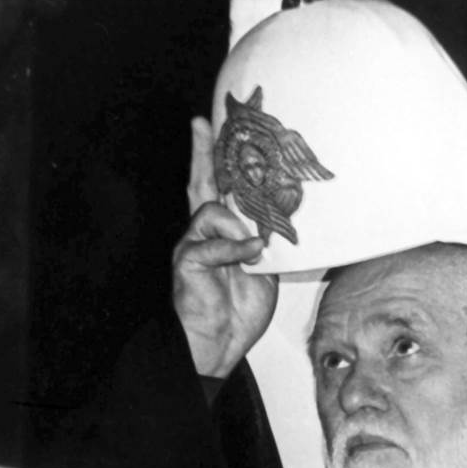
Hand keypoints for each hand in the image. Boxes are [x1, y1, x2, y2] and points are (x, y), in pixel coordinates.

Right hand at [173, 119, 276, 377]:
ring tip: (256, 248)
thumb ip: (270, 241)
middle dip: (201, 152)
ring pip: (211, 208)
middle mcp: (204, 232)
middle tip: (199, 124)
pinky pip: (213, 243)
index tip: (216, 128)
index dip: (218, 161)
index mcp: (224, 232)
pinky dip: (235, 249)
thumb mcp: (267, 269)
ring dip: (239, 224)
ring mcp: (193, 244)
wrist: (220, 343)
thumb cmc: (240, 309)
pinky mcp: (187, 260)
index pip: (221, 189)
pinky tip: (250, 257)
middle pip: (200, 183)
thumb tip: (279, 221)